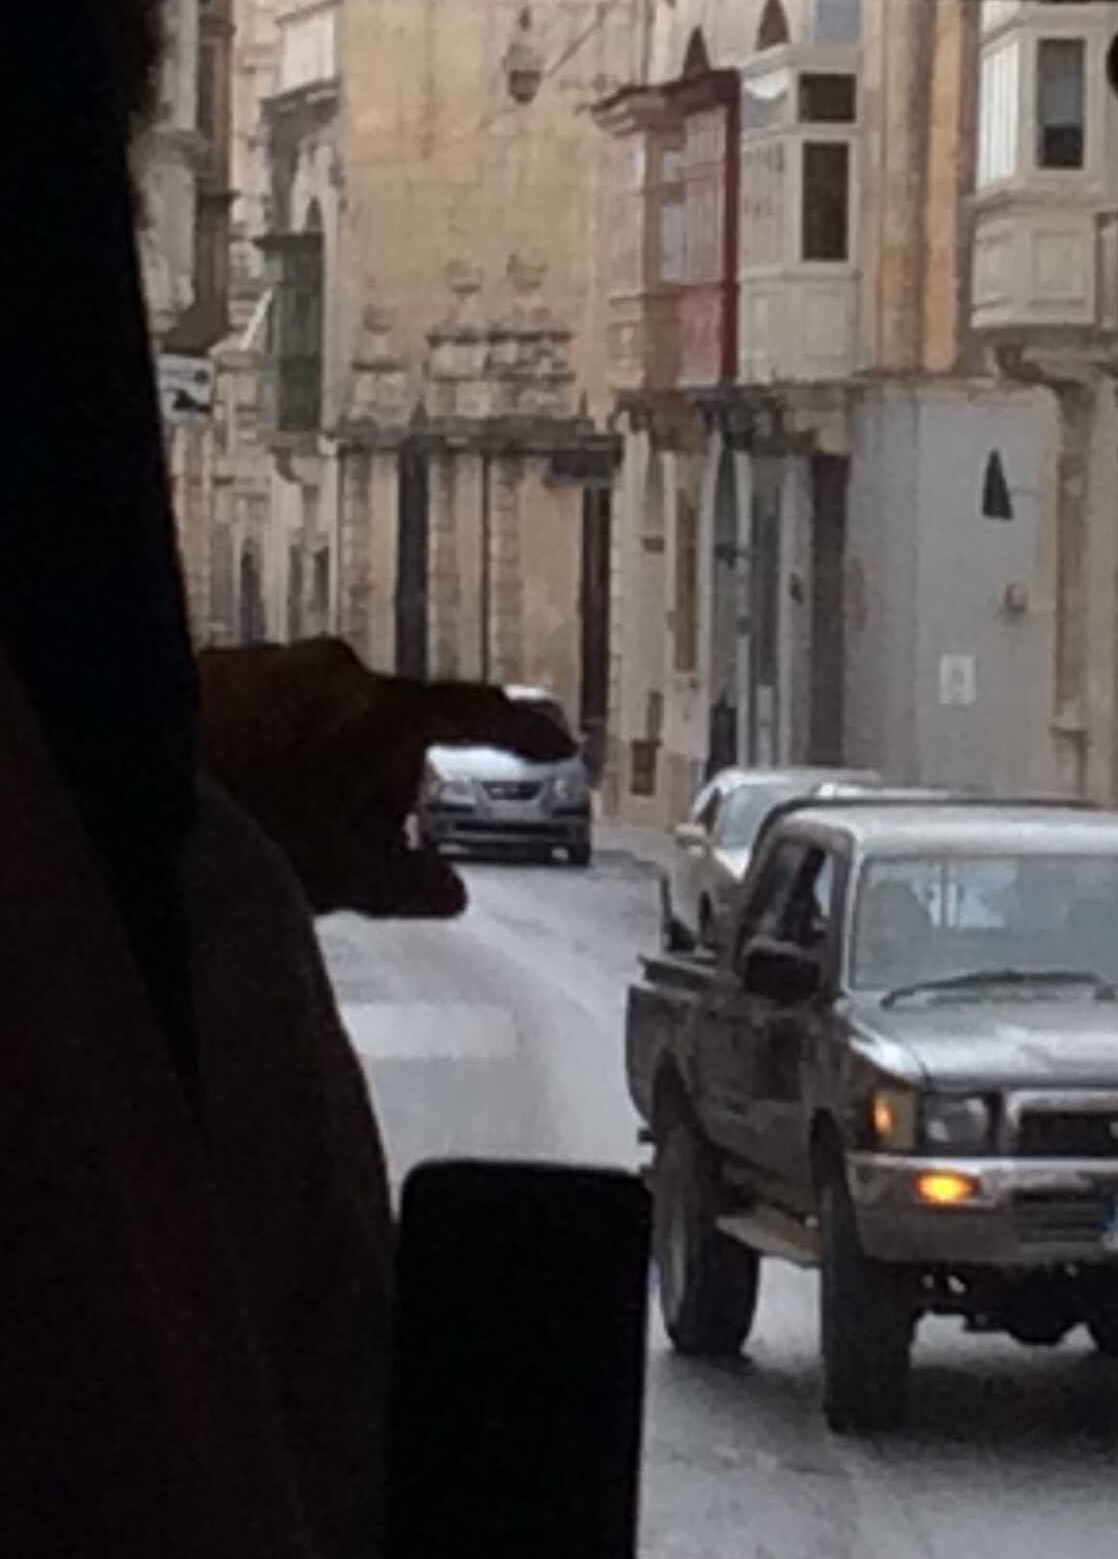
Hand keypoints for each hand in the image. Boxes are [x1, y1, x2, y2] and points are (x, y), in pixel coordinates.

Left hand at [197, 639, 576, 917]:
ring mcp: (277, 665)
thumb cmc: (232, 817)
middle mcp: (337, 674)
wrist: (120, 775)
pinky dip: (280, 755)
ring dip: (329, 774)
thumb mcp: (338, 878)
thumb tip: (445, 893)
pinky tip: (249, 801)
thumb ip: (407, 885)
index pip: (479, 718)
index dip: (525, 734)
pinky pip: (280, 712)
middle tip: (360, 850)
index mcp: (384, 714)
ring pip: (336, 723)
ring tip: (288, 831)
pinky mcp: (224, 670)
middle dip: (388, 789)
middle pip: (398, 732)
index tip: (557, 742)